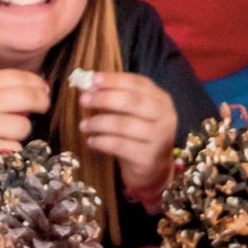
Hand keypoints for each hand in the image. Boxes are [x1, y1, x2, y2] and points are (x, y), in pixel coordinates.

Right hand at [0, 71, 49, 176]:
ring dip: (21, 131)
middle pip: (30, 97)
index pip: (20, 76)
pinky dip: (13, 150)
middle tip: (42, 108)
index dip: (37, 83)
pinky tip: (1, 148)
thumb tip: (42, 87)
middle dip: (42, 102)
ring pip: (24, 125)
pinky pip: (16, 147)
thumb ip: (2, 89)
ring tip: (7, 133)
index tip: (43, 90)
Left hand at [76, 72, 176, 203]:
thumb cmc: (138, 134)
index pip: (138, 83)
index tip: (93, 79)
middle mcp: (164, 116)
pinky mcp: (148, 157)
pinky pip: (120, 146)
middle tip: (83, 99)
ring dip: (99, 123)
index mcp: (161, 99)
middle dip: (105, 98)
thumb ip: (115, 96)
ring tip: (83, 125)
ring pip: (124, 125)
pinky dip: (102, 142)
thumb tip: (88, 84)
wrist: (154, 168)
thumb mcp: (132, 112)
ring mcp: (158, 138)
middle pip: (133, 102)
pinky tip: (91, 141)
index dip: (115, 80)